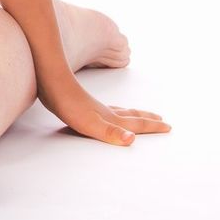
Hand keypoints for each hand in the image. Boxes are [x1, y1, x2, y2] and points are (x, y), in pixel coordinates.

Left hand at [38, 73, 169, 145]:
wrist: (49, 78)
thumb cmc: (67, 104)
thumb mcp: (89, 124)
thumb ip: (110, 133)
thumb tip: (132, 140)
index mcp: (110, 118)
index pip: (136, 124)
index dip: (152, 127)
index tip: (169, 126)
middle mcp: (105, 111)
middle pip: (131, 114)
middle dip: (146, 118)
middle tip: (160, 118)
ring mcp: (92, 105)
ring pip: (118, 109)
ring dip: (132, 112)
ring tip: (138, 113)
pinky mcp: (79, 100)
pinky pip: (103, 106)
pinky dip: (112, 109)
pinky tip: (103, 108)